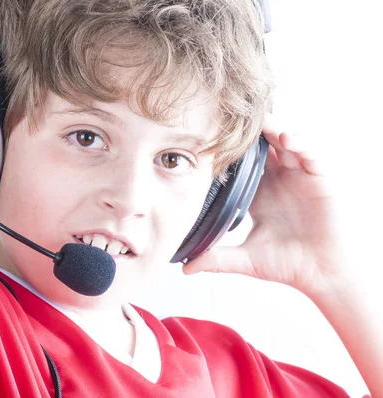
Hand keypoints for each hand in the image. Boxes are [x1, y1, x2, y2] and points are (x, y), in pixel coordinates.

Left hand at [183, 114, 348, 296]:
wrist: (320, 275)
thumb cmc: (287, 264)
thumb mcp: (246, 259)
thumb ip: (216, 259)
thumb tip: (185, 269)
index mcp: (258, 195)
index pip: (239, 166)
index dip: (227, 152)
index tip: (208, 139)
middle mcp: (278, 181)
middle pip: (261, 148)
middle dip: (249, 133)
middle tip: (231, 119)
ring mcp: (298, 177)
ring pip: (284, 144)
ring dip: (273, 131)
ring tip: (259, 123)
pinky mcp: (319, 179)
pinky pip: (310, 155)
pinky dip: (300, 144)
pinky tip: (286, 139)